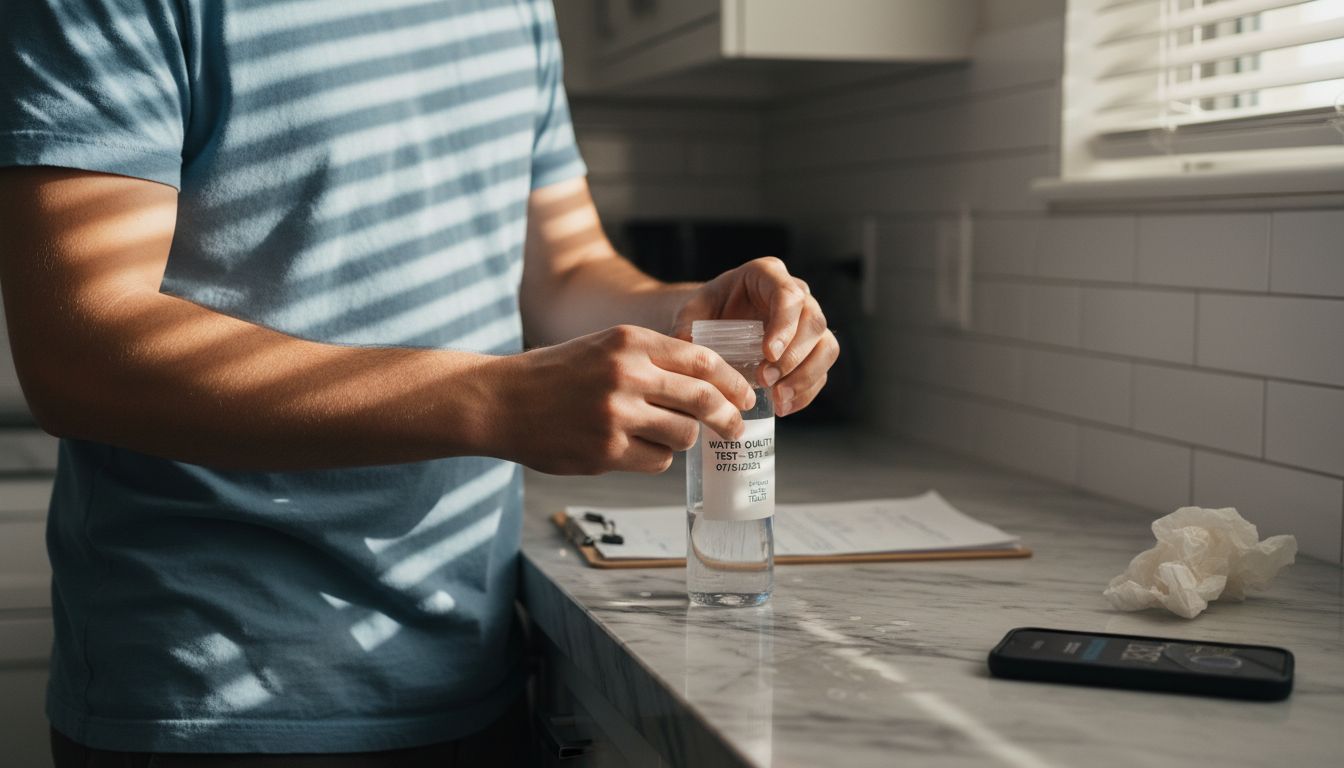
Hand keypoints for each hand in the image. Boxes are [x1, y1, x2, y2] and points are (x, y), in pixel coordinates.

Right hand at [492, 325, 755, 474]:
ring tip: (663, 435)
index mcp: (630, 341)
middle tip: (736, 429)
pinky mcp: (606, 452)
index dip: (732, 381)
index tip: (745, 395)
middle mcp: (627, 374)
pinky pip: (656, 460)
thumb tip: (710, 387)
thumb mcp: (605, 348)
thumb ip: (652, 360)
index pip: (702, 361)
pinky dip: (654, 457)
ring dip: (683, 439)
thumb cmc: (556, 374)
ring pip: (684, 435)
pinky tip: (631, 448)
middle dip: (728, 418)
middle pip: (703, 400)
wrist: (501, 400)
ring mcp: (617, 415)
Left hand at [671, 257, 838, 415]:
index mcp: (767, 274)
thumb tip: (686, 346)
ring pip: (826, 347)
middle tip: (766, 381)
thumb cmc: (706, 312)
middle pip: (813, 322)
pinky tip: (784, 406)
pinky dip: (805, 392)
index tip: (767, 354)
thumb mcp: (692, 313)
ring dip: (805, 377)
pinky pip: (821, 370)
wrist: (715, 322)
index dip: (784, 325)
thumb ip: (687, 326)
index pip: (788, 295)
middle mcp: (797, 294)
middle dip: (793, 357)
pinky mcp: (812, 349)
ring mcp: (808, 322)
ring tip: (779, 400)